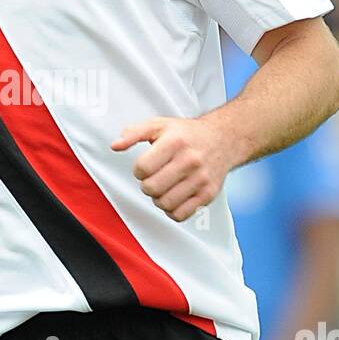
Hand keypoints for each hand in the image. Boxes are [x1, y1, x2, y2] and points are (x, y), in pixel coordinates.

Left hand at [111, 114, 230, 221]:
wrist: (223, 140)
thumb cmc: (187, 134)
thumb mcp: (159, 125)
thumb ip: (134, 133)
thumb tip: (115, 145)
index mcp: (175, 142)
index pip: (142, 168)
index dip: (138, 170)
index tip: (145, 167)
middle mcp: (190, 160)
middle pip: (152, 188)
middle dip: (147, 185)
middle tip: (153, 178)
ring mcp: (201, 179)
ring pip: (165, 204)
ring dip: (158, 199)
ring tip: (163, 188)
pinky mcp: (208, 194)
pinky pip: (181, 215)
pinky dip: (172, 211)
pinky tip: (173, 197)